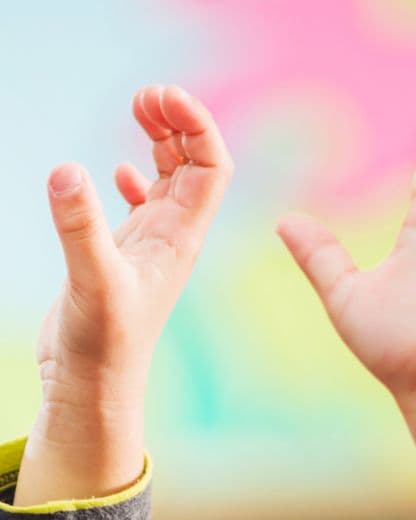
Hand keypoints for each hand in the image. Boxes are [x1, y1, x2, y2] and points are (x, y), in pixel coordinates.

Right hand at [16, 85, 232, 505]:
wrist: (91, 391)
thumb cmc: (100, 347)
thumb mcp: (91, 283)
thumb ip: (81, 229)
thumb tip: (66, 171)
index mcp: (180, 240)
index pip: (210, 168)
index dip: (196, 125)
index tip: (160, 96)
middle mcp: (172, 240)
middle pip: (194, 165)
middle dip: (179, 122)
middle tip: (145, 95)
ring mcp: (150, 249)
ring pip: (170, 181)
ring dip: (162, 142)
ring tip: (139, 109)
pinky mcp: (124, 260)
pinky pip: (145, 208)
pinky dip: (140, 179)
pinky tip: (123, 173)